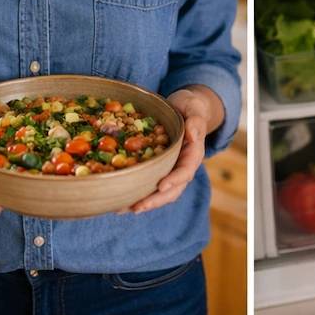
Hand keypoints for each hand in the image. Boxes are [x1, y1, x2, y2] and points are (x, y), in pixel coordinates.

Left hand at [122, 87, 214, 214]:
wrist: (183, 108)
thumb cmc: (189, 106)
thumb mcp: (193, 107)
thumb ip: (195, 120)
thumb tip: (192, 136)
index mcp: (193, 153)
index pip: (186, 170)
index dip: (174, 180)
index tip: (161, 187)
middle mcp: (182, 165)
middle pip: (173, 189)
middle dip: (155, 200)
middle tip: (137, 207)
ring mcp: (170, 169)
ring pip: (160, 193)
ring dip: (143, 202)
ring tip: (123, 209)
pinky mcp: (158, 169)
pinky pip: (149, 184)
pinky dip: (136, 194)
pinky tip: (119, 201)